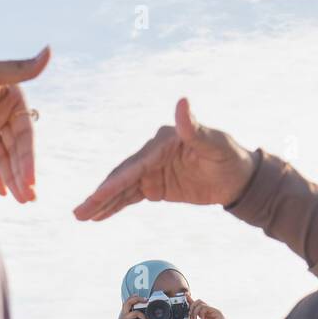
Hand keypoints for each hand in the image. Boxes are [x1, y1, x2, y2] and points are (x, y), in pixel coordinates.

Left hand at [0, 48, 49, 201]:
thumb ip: (19, 68)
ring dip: (13, 179)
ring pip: (4, 158)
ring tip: (21, 201)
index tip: (30, 181)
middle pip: (17, 151)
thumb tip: (49, 51)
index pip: (25, 136)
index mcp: (14, 100)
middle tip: (29, 198)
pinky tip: (4, 193)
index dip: (29, 159)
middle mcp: (4, 114)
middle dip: (23, 175)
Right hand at [74, 98, 256, 220]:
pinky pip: (131, 197)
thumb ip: (194, 128)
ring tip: (81, 216)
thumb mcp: (215, 144)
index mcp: (163, 142)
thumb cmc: (229, 156)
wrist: (238, 177)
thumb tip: (182, 102)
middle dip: (100, 195)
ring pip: (122, 189)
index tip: (99, 195)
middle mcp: (152, 155)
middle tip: (79, 212)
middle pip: (122, 177)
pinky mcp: (155, 186)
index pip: (135, 165)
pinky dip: (115, 206)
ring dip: (102, 203)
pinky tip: (99, 216)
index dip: (116, 182)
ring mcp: (152, 171)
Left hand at [190, 300, 243, 318]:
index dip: (190, 300)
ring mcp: (213, 311)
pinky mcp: (217, 312)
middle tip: (190, 318)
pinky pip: (206, 307)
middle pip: (198, 302)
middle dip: (191, 307)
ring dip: (195, 311)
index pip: (196, 305)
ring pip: (200, 303)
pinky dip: (201, 313)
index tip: (184, 297)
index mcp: (204, 315)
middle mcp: (208, 311)